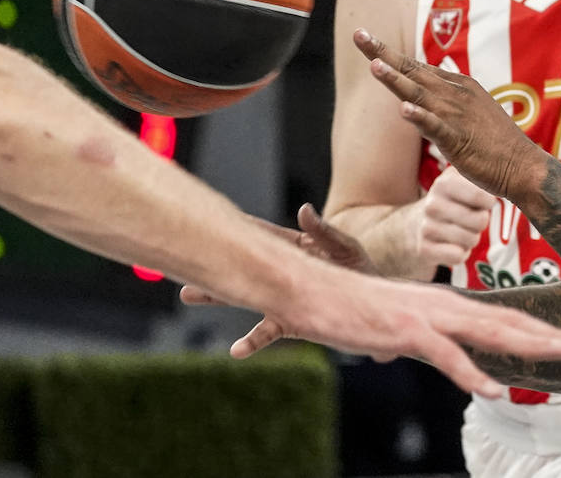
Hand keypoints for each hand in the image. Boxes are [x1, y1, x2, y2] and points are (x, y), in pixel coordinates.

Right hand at [181, 204, 380, 353]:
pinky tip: (236, 351)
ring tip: (189, 292)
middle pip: (242, 265)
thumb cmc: (360, 267)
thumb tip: (303, 210)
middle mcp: (282, 272)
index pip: (258, 235)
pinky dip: (253, 341)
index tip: (206, 220)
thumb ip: (322, 231)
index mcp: (292, 248)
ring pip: (247, 296)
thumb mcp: (344, 244)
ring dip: (220, 296)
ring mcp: (284, 297)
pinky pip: (269, 330)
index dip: (235, 229)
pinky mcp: (293, 321)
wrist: (378, 303)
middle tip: (182, 252)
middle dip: (214, 262)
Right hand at [182, 205, 560, 395]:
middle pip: (506, 321)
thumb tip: (436, 350)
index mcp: (442, 303)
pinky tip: (494, 391)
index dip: (536, 327)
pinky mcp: (404, 330)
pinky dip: (472, 374)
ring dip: (530, 346)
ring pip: (489, 332)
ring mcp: (425, 316)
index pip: (499, 315)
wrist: (307, 288)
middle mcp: (442, 305)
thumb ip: (420, 335)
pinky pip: (445, 356)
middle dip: (549, 335)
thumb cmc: (347, 306)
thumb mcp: (393, 322)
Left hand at [353, 29, 549, 203]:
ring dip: (396, 80)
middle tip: (359, 35)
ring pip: (419, 94)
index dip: (389, 53)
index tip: (365, 37)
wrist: (522, 166)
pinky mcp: (458, 140)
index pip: (416, 67)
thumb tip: (419, 99)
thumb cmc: (495, 143)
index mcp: (457, 86)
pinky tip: (404, 109)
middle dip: (383, 53)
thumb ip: (445, 101)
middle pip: (412, 71)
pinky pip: (435, 126)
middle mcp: (455, 94)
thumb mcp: (469, 112)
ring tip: (374, 65)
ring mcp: (456, 115)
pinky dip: (420, 116)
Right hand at [413, 166, 494, 268]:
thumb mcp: (464, 179)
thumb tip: (507, 177)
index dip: (488, 202)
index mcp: (444, 183)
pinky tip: (452, 244)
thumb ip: (484, 174)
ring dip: (472, 238)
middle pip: (480, 221)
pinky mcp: (424, 249)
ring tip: (460, 229)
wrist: (419, 223)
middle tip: (470, 218)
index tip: (482, 200)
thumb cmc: (454, 200)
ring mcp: (426, 227)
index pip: (482, 196)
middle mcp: (432, 204)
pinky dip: (462, 253)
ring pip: (471, 240)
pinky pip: (458, 256)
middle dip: (481, 222)